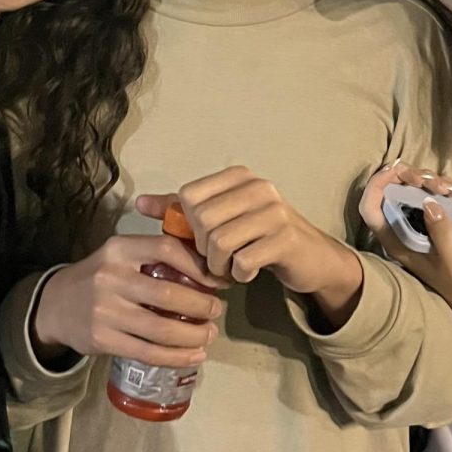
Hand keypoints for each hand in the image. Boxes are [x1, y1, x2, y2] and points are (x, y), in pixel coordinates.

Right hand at [32, 235, 224, 367]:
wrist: (55, 305)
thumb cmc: (100, 276)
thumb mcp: (121, 254)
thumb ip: (155, 256)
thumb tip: (207, 268)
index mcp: (120, 248)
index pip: (166, 249)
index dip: (198, 266)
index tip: (217, 280)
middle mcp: (111, 277)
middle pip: (168, 293)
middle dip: (201, 305)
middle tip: (217, 311)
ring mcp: (105, 311)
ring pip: (160, 328)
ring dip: (193, 335)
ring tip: (209, 334)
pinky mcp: (103, 340)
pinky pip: (148, 352)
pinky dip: (176, 356)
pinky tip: (194, 355)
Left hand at [137, 166, 363, 328]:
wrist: (311, 256)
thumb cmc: (260, 236)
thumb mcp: (223, 217)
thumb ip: (181, 210)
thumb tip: (140, 203)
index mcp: (238, 176)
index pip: (189, 196)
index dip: (188, 225)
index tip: (202, 240)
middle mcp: (257, 186)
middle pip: (201, 220)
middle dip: (202, 249)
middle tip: (215, 260)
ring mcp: (274, 210)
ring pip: (219, 242)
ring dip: (218, 266)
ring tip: (228, 269)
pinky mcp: (285, 238)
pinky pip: (242, 261)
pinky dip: (238, 274)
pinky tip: (246, 273)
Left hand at [359, 163, 451, 335]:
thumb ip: (443, 234)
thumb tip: (429, 202)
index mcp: (398, 242)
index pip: (370, 209)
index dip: (376, 184)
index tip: (398, 171)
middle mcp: (402, 230)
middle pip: (391, 191)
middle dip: (410, 178)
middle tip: (434, 183)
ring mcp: (417, 223)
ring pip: (411, 188)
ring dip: (429, 180)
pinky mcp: (432, 219)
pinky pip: (429, 193)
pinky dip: (441, 185)